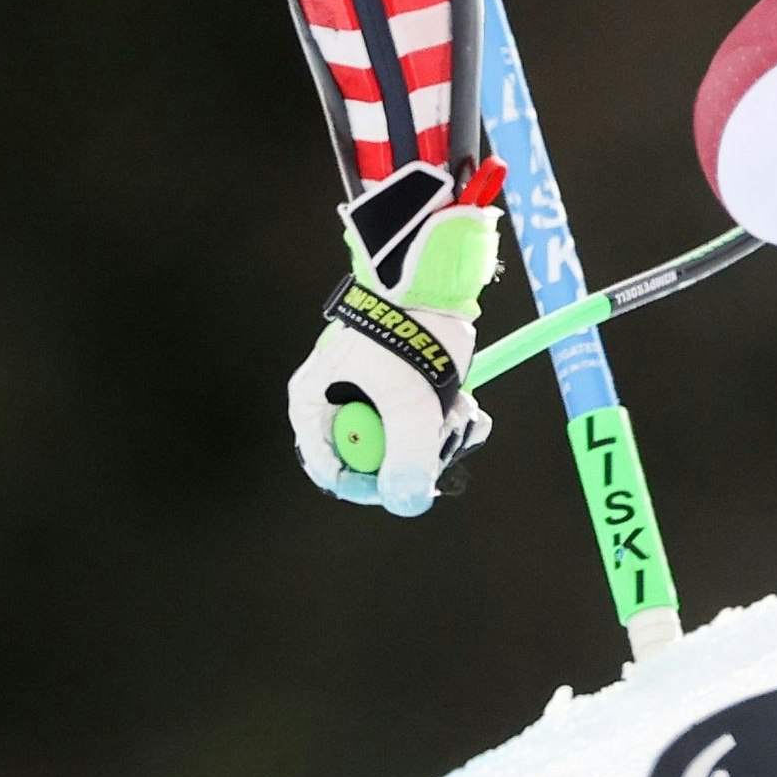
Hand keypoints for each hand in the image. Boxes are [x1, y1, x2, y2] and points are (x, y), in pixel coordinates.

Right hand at [288, 185, 500, 515]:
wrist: (434, 275)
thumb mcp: (408, 399)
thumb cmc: (407, 327)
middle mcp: (336, 403)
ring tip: (456, 406)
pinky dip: (445, 417)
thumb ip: (408, 453)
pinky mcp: (399, 387)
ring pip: (403, 442)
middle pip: (372, 459)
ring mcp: (369, 395)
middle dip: (416, 452)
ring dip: (437, 433)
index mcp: (314, 404)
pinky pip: (420, 422)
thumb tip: (407, 501)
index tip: (408, 484)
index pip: (330, 469)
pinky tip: (462, 400)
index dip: (370, 486)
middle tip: (443, 433)